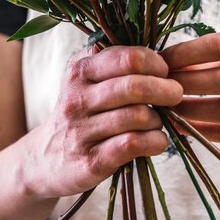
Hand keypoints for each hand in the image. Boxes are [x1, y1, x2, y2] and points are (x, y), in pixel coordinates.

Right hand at [27, 46, 182, 198]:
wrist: (44, 159)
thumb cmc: (81, 113)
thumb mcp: (88, 81)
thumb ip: (117, 64)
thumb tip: (163, 57)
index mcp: (80, 70)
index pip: (128, 58)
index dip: (156, 63)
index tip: (164, 72)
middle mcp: (77, 98)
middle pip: (135, 86)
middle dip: (166, 89)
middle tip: (175, 94)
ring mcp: (81, 131)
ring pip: (138, 116)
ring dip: (159, 119)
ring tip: (157, 121)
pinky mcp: (89, 162)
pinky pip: (133, 144)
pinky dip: (155, 141)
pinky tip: (157, 141)